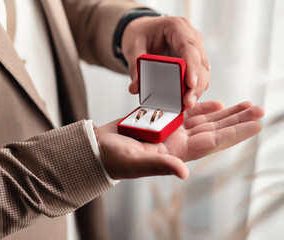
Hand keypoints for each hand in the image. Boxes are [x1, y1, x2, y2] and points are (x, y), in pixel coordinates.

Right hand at [95, 101, 263, 179]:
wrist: (99, 148)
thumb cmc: (113, 158)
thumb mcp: (135, 162)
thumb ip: (159, 165)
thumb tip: (184, 173)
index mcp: (176, 152)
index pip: (212, 141)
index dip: (235, 132)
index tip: (256, 124)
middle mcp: (178, 142)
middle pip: (214, 129)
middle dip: (237, 119)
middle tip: (258, 109)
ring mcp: (171, 131)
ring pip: (204, 120)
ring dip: (224, 113)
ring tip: (244, 105)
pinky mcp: (162, 121)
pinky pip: (187, 113)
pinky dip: (202, 108)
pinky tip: (216, 103)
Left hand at [121, 16, 209, 107]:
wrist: (143, 32)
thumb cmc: (141, 35)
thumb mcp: (133, 47)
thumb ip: (135, 67)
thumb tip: (136, 88)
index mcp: (177, 27)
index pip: (189, 46)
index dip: (192, 66)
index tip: (190, 84)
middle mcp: (191, 37)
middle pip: (201, 62)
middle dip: (197, 84)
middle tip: (188, 102)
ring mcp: (195, 50)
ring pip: (203, 72)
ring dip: (197, 89)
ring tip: (187, 104)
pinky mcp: (194, 62)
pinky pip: (199, 76)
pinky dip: (194, 89)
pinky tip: (186, 100)